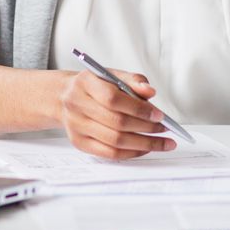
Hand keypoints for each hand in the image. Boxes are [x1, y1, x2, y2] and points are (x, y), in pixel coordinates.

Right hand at [57, 69, 175, 159]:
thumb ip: (133, 81)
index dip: (138, 109)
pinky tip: (145, 149)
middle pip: (116, 122)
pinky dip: (131, 153)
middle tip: (165, 129)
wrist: (64, 97)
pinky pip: (109, 153)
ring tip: (162, 142)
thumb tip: (150, 92)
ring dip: (143, 144)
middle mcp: (77, 105)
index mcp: (85, 83)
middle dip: (146, 128)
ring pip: (115, 141)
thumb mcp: (112, 75)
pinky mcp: (79, 142)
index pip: (113, 99)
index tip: (159, 115)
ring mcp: (76, 126)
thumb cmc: (94, 86)